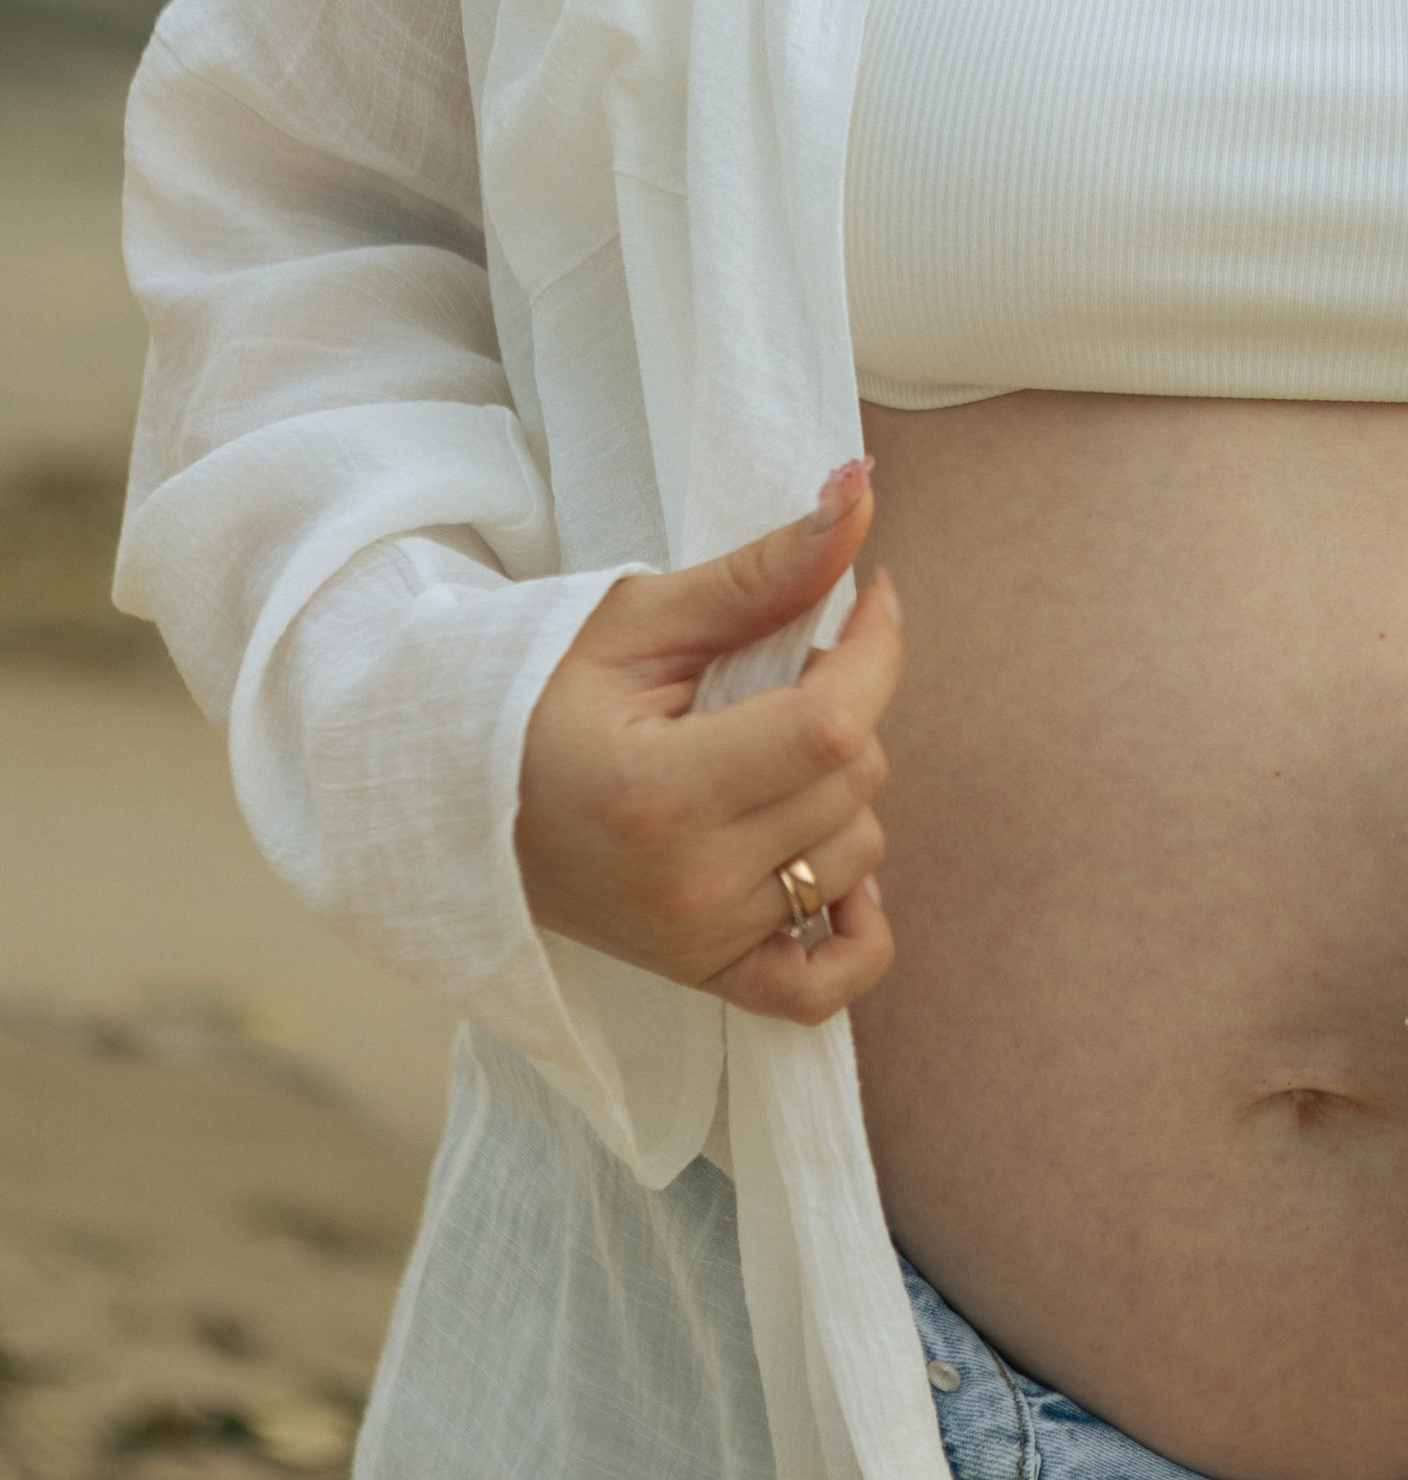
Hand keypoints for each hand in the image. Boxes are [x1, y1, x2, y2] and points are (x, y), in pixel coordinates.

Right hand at [517, 459, 901, 1022]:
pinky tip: (819, 856)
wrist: (457, 804)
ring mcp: (699, 944)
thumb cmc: (540, 696)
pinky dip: (855, 921)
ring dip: (836, 790)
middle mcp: (688, 886)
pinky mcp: (708, 978)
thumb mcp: (641, 620)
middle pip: (853, 781)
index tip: (872, 598)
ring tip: (758, 754)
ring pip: (857, 853)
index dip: (877, 647)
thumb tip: (862, 496)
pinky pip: (832, 982)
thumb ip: (761, 572)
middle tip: (766, 680)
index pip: (833, 725)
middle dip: (840, 705)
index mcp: (661, 791)